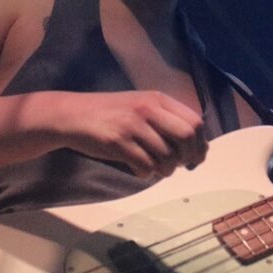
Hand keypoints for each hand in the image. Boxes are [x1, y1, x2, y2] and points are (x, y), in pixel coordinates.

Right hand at [56, 90, 207, 177]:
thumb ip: (166, 120)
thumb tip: (197, 146)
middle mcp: (147, 109)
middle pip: (186, 137)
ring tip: (156, 169)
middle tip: (180, 166)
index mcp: (157, 99)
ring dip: (166, 170)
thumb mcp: (140, 106)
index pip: (194, 121)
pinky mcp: (117, 142)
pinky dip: (146, 174)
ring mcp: (132, 125)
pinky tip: (138, 169)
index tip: (195, 157)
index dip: (200, 143)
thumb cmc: (109, 114)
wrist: (72, 115)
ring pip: (166, 156)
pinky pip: (145, 166)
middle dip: (188, 157)